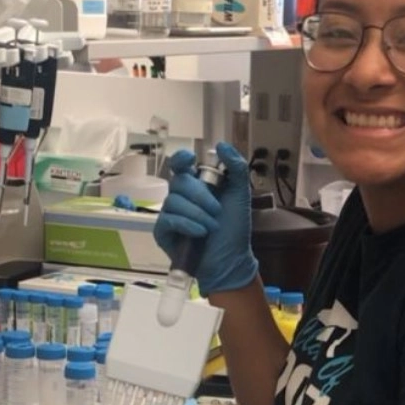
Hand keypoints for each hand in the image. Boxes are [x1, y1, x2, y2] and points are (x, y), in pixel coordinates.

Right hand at [153, 142, 257, 294]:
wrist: (230, 259)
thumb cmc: (234, 228)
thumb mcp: (241, 196)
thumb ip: (236, 169)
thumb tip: (221, 145)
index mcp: (197, 184)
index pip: (180, 163)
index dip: (181, 158)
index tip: (190, 159)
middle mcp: (181, 196)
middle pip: (179, 181)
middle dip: (200, 196)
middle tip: (217, 211)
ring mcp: (170, 213)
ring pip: (173, 201)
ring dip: (198, 214)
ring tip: (212, 227)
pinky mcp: (163, 231)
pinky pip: (168, 220)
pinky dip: (187, 225)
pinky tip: (200, 233)